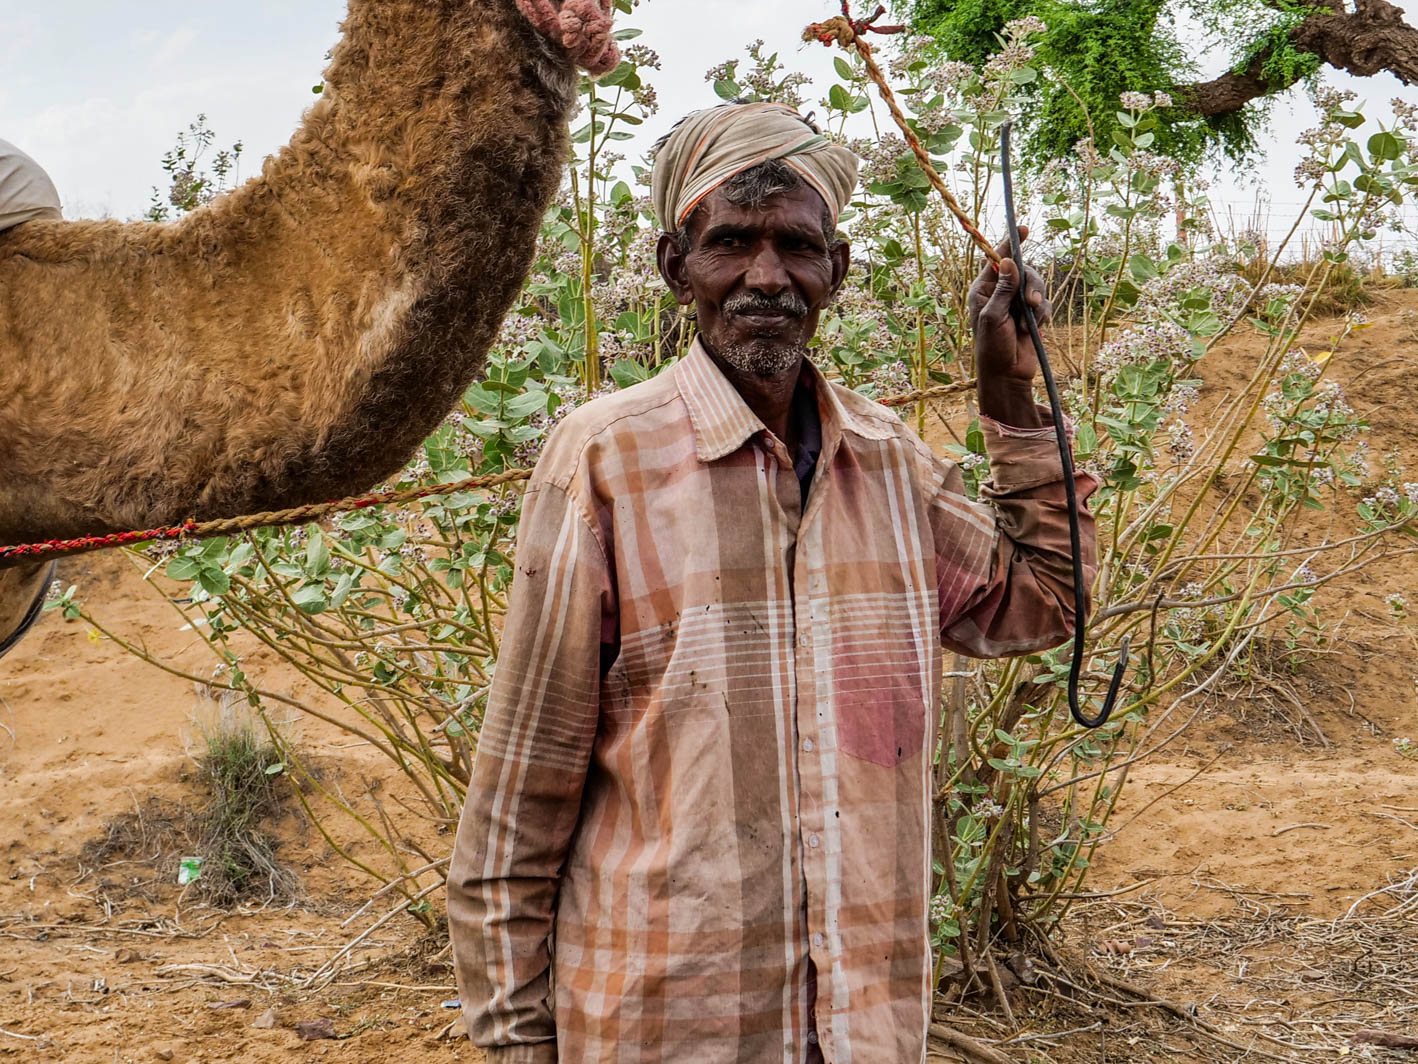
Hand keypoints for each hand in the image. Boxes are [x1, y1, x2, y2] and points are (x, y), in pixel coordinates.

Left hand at [968, 226, 1051, 427]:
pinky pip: (1044, 304)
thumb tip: (1007, 261)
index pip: (996, 260)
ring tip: (1029, 323)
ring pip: (1036, 286)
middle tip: (1030, 301)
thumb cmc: (993, 348)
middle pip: (1023, 270)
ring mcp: (1016, 303)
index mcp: (982, 290)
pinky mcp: (1031, 314)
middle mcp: (999, 293)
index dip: (1009, 244)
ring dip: (1036, 304)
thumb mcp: (994, 316)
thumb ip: (1003, 289)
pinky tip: (1033, 330)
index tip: (1022, 229)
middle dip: (1031, 284)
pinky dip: (1042, 316)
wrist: (1007, 374)